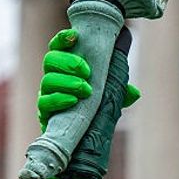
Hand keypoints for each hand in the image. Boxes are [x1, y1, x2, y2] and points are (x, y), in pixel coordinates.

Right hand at [35, 29, 139, 178]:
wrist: (81, 142)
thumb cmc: (94, 110)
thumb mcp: (110, 98)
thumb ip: (120, 92)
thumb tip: (134, 93)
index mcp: (67, 66)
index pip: (59, 46)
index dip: (63, 39)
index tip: (75, 36)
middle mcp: (54, 77)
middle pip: (51, 59)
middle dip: (69, 63)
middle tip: (87, 72)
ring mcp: (46, 94)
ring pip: (48, 80)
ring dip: (67, 82)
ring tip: (85, 90)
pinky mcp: (43, 112)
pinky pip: (45, 102)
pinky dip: (59, 99)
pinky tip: (72, 101)